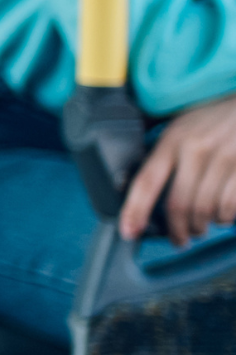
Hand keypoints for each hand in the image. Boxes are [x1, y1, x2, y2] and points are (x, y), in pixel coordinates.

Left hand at [123, 94, 235, 246]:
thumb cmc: (215, 114)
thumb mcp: (181, 121)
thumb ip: (159, 143)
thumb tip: (130, 173)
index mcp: (172, 139)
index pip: (146, 181)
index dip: (135, 211)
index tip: (129, 232)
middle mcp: (196, 149)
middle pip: (178, 204)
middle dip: (177, 230)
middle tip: (180, 239)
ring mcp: (225, 158)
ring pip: (206, 209)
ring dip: (203, 226)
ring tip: (202, 227)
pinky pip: (231, 206)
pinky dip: (226, 218)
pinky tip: (223, 215)